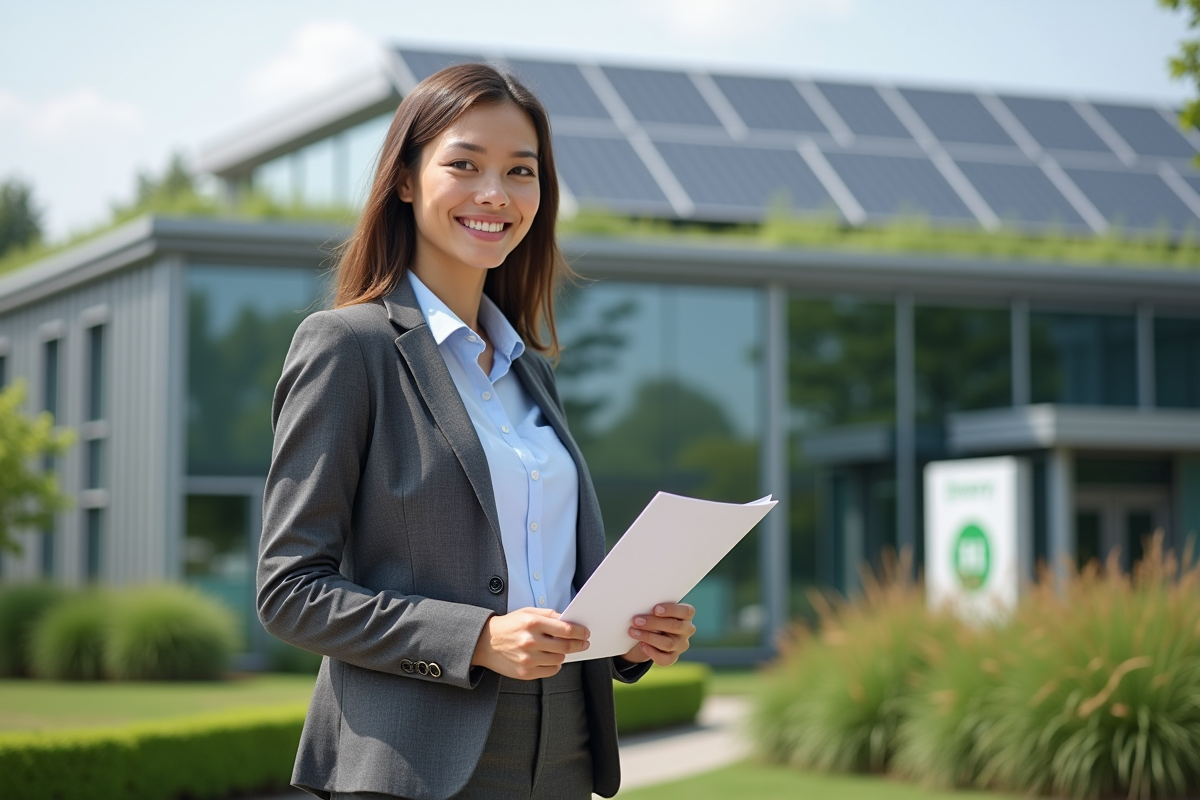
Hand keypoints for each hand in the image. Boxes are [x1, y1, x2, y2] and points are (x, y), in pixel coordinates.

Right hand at [471, 607, 589, 679]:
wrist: (484, 643)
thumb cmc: (509, 626)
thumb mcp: (527, 612)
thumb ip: (549, 615)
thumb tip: (569, 620)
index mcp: (532, 623)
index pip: (565, 629)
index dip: (579, 632)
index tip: (586, 633)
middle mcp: (530, 641)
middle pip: (565, 646)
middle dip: (578, 644)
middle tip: (584, 643)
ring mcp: (527, 659)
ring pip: (559, 660)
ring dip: (564, 654)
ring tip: (562, 649)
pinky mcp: (525, 673)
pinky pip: (550, 671)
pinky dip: (555, 665)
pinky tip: (551, 658)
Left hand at [621, 603, 695, 665]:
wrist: (653, 632)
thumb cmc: (656, 616)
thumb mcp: (657, 610)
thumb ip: (655, 609)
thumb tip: (641, 609)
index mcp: (686, 615)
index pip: (686, 611)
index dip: (671, 610)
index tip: (655, 609)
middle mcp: (687, 630)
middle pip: (674, 626)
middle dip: (653, 623)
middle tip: (636, 620)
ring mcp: (681, 645)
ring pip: (668, 643)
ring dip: (648, 637)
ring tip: (633, 632)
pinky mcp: (674, 657)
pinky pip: (665, 659)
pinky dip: (652, 653)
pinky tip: (642, 645)